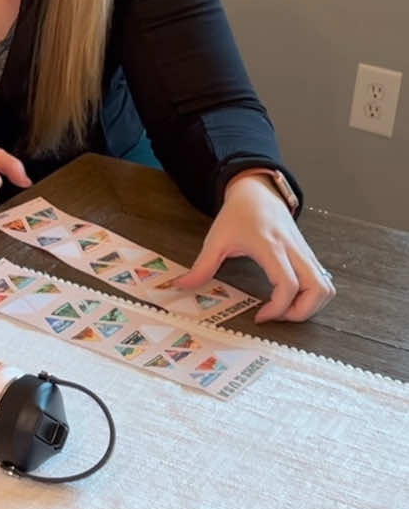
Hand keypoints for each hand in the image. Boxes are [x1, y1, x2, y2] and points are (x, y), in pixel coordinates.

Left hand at [176, 173, 334, 321]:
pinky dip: (313, 296)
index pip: (288, 284)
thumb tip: (182, 286)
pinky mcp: (309, 255)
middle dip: (302, 313)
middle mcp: (294, 251)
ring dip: (312, 306)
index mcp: (271, 247)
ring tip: (285, 310)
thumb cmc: (238, 214)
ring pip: (326, 287)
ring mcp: (305, 253)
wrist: (258, 191)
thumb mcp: (216, 239)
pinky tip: (291, 299)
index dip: (278, 308)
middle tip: (278, 317)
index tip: (260, 317)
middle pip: (318, 289)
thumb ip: (201, 266)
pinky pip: (323, 281)